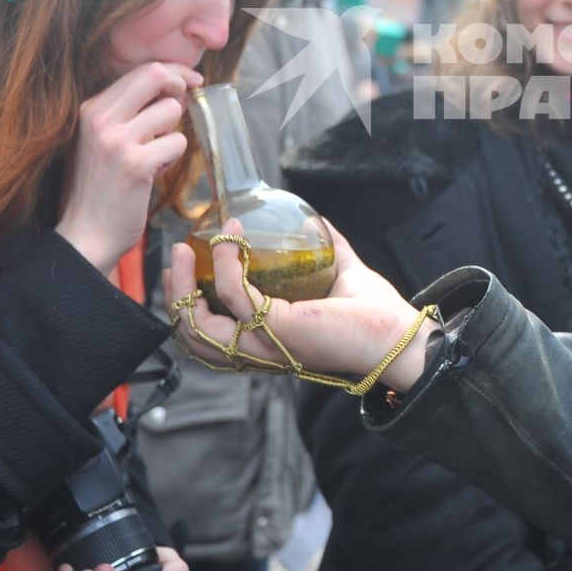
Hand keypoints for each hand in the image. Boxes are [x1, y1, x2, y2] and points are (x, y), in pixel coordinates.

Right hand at [56, 62, 201, 273]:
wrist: (84, 235)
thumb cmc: (99, 188)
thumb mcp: (102, 140)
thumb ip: (128, 113)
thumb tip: (173, 87)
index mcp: (90, 108)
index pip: (141, 71)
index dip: (173, 73)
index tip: (189, 82)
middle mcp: (100, 118)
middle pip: (156, 75)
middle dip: (180, 86)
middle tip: (185, 103)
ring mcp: (116, 140)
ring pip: (172, 111)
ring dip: (173, 133)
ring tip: (155, 155)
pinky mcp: (136, 164)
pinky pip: (177, 143)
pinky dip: (173, 158)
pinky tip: (155, 172)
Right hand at [170, 218, 431, 388]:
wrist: (397, 333)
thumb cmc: (371, 313)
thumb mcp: (336, 275)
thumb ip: (321, 249)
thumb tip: (313, 219)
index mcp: (265, 343)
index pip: (208, 338)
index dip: (186, 306)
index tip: (184, 267)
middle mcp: (259, 351)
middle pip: (192, 337)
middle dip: (174, 295)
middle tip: (177, 255)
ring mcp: (265, 344)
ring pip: (200, 325)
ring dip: (187, 283)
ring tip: (188, 246)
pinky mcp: (278, 329)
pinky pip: (237, 295)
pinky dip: (228, 263)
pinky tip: (233, 239)